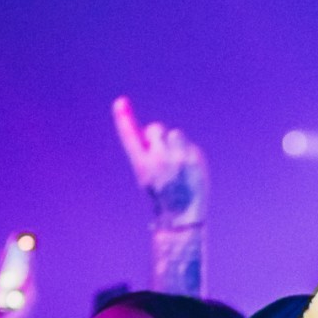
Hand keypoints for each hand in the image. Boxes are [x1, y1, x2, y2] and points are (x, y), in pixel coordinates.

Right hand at [113, 96, 207, 227]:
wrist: (182, 215)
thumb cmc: (160, 194)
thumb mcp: (146, 175)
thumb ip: (147, 152)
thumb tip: (153, 131)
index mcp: (142, 164)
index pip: (130, 136)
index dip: (124, 118)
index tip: (121, 102)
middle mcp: (160, 159)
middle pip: (156, 129)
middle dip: (156, 136)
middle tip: (159, 152)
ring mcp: (179, 158)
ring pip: (174, 133)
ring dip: (172, 142)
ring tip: (174, 161)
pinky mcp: (196, 158)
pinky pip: (188, 144)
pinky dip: (186, 152)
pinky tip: (186, 169)